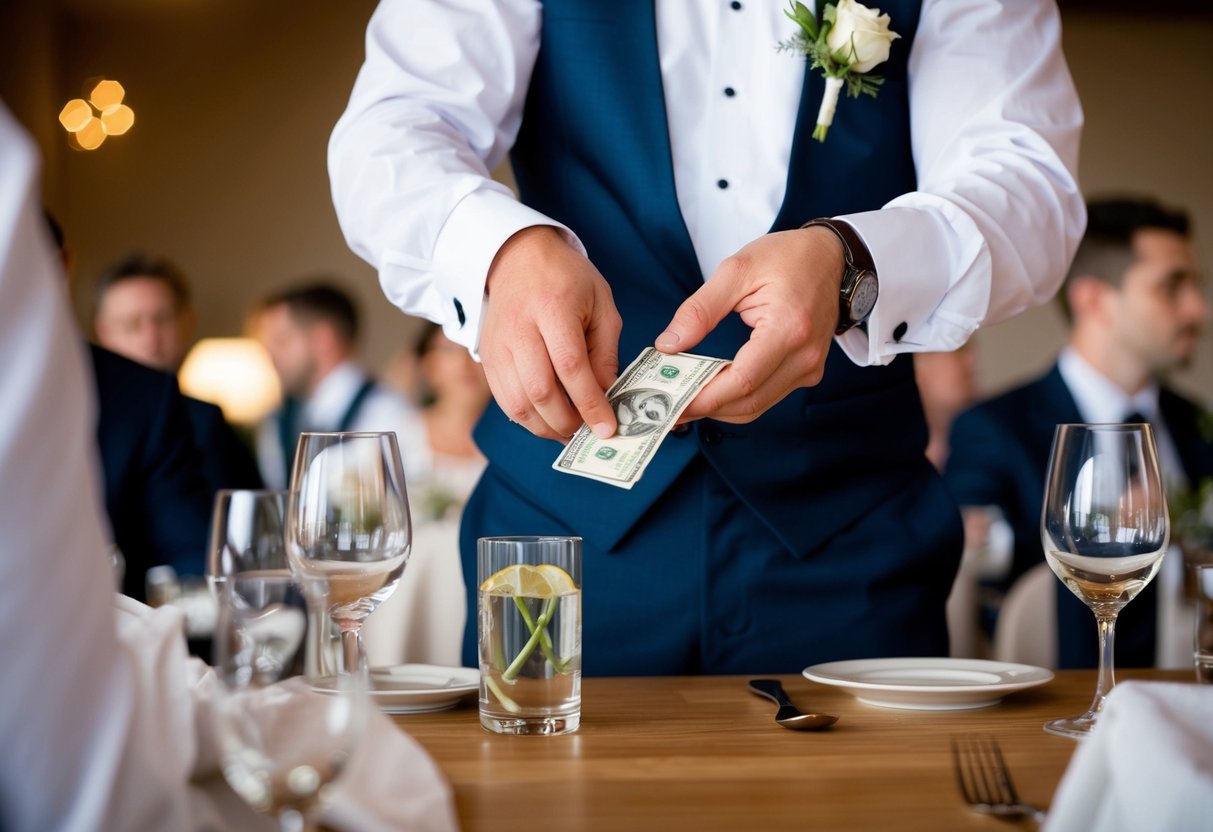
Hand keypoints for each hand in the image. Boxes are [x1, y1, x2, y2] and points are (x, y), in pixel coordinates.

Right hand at [479, 226, 621, 440]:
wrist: (517, 256)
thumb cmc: (566, 279)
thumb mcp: (600, 303)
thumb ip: (605, 351)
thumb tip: (607, 395)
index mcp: (553, 307)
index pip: (571, 366)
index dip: (590, 403)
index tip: (607, 427)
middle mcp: (519, 328)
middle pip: (540, 390)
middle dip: (567, 421)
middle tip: (588, 431)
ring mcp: (498, 345)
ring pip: (518, 403)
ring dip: (546, 427)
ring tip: (569, 431)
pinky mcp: (487, 357)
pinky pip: (504, 400)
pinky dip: (527, 419)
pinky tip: (547, 420)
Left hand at [654, 227, 843, 423]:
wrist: (831, 257)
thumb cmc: (788, 257)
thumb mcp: (736, 270)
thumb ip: (700, 310)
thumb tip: (668, 345)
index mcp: (789, 329)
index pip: (742, 380)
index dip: (704, 398)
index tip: (673, 403)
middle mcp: (805, 356)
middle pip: (749, 402)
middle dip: (706, 408)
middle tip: (670, 407)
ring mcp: (810, 367)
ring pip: (757, 406)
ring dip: (719, 408)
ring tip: (684, 400)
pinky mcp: (808, 372)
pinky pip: (767, 397)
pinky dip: (737, 399)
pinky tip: (712, 389)